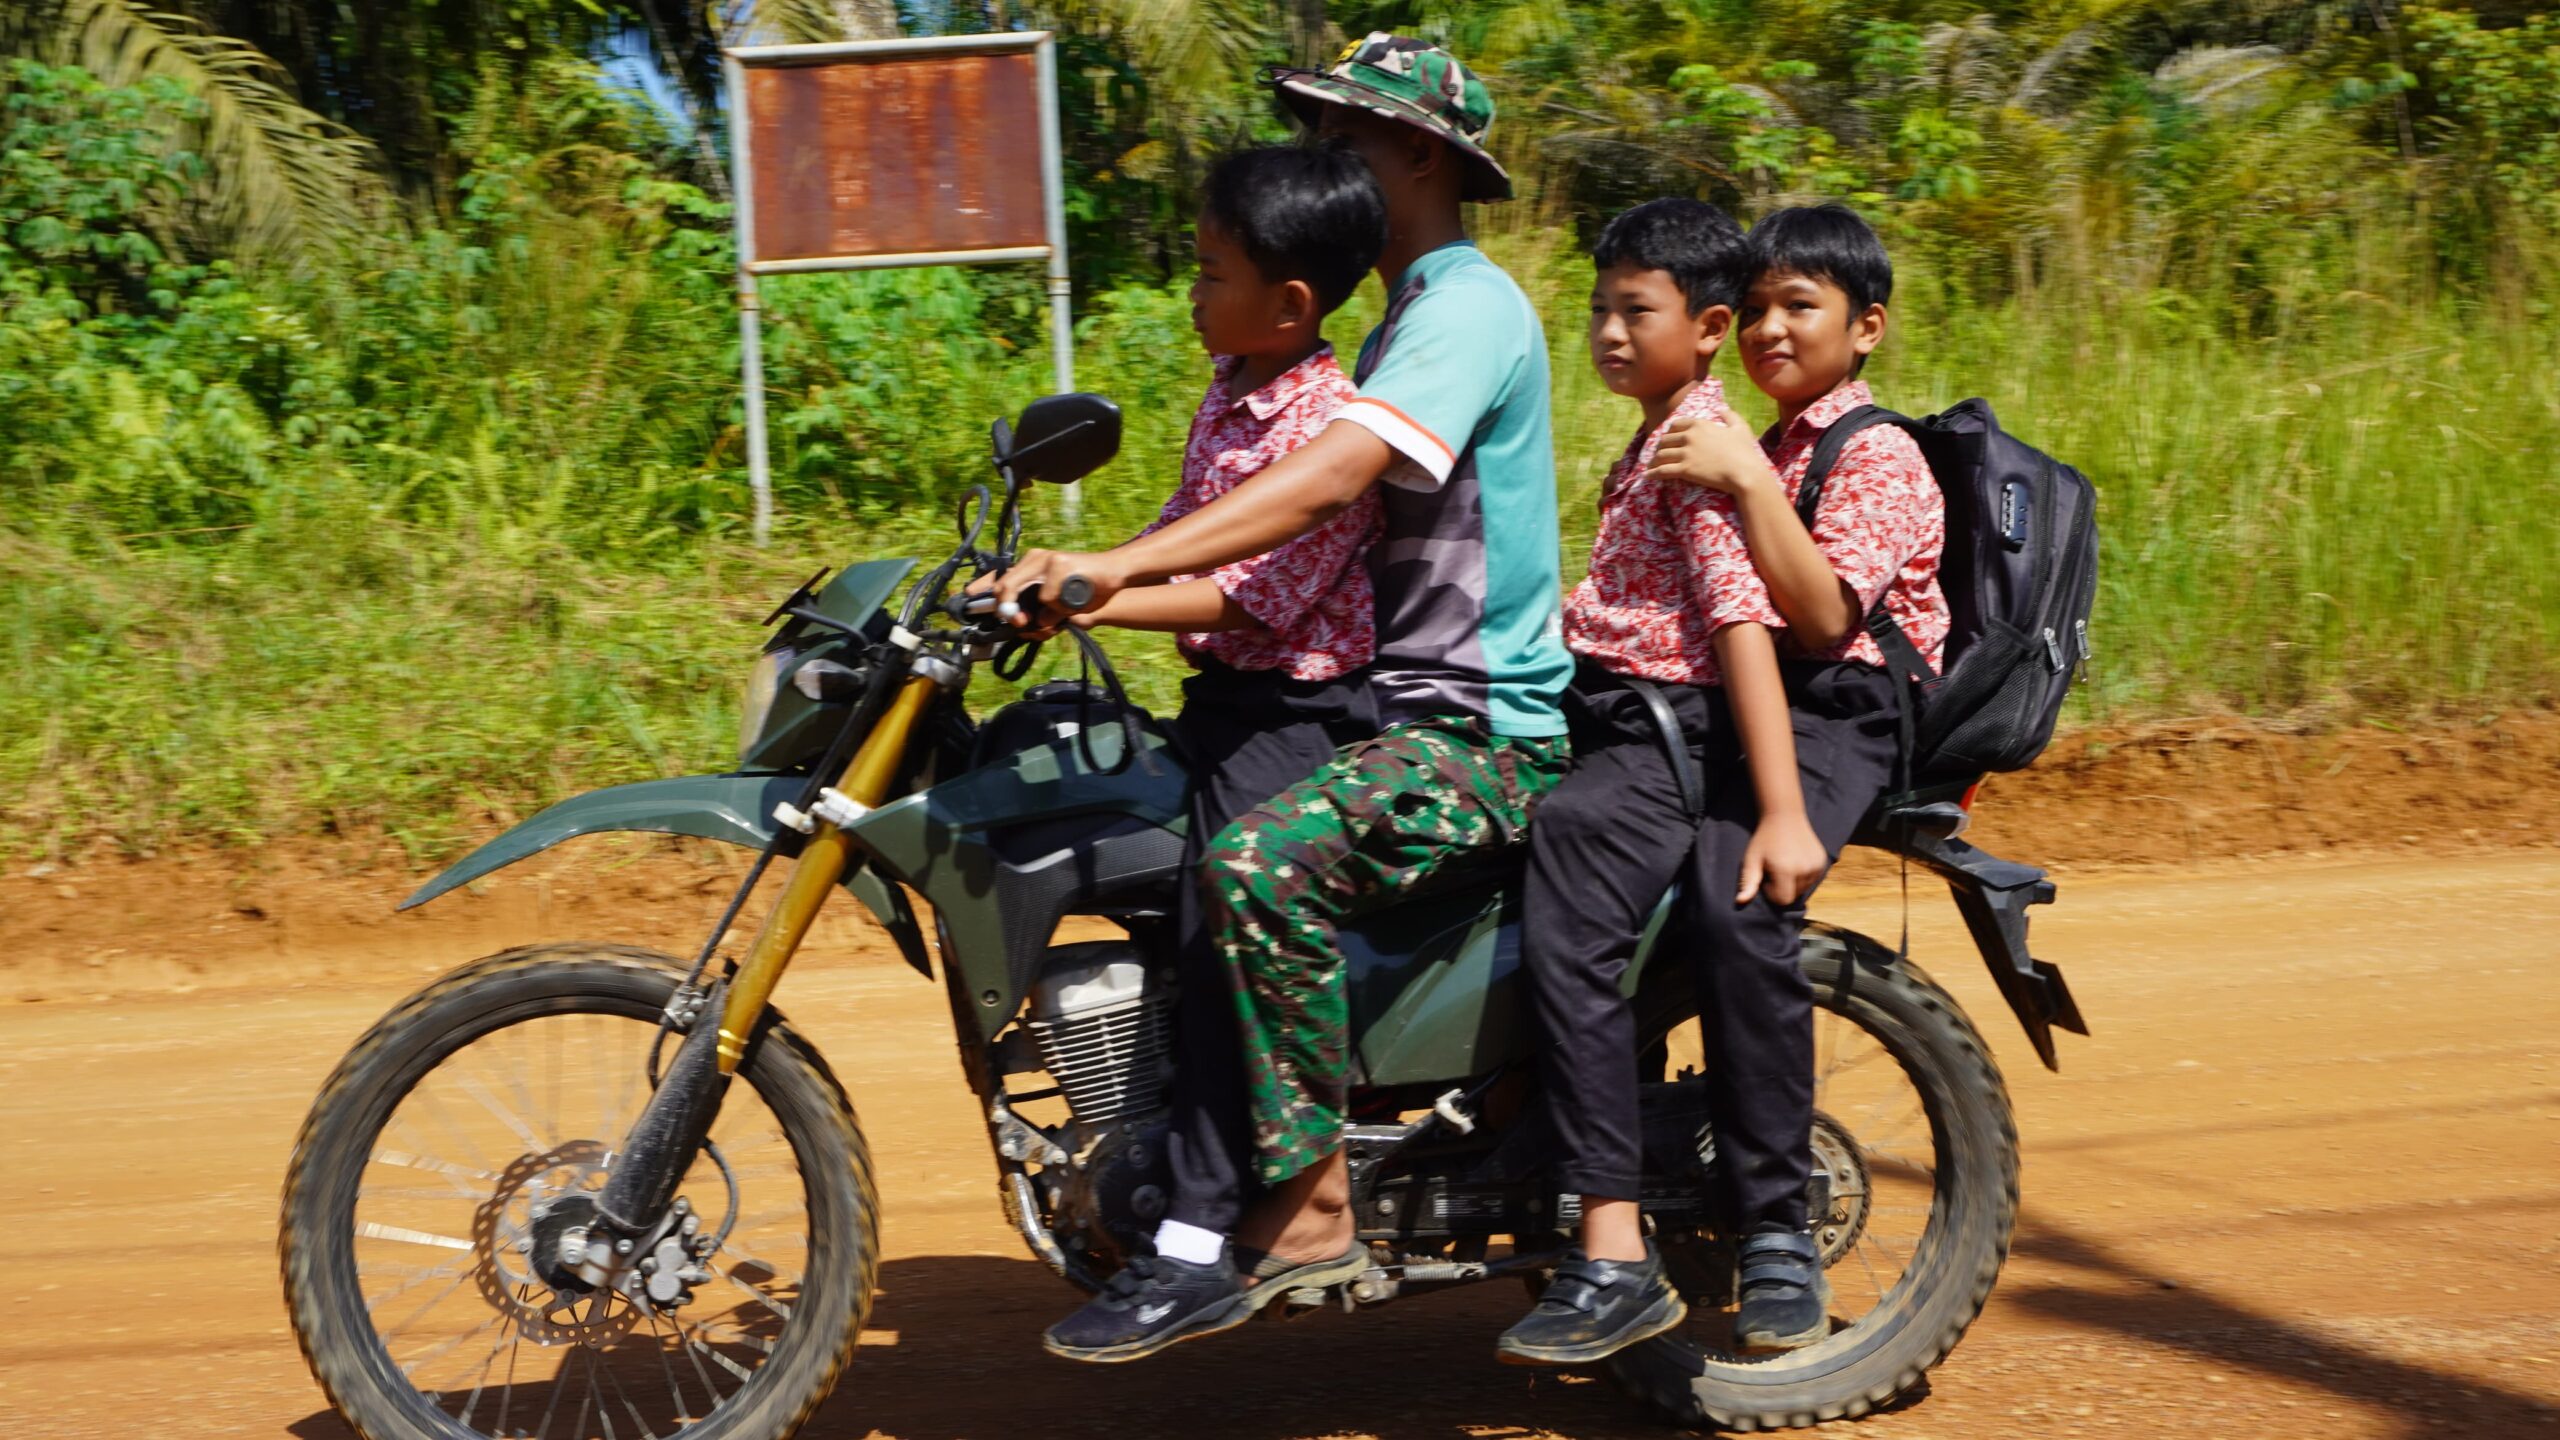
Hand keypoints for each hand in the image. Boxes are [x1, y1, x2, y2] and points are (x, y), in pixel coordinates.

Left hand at [979, 549, 1125, 628]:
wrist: (1115, 575)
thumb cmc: (1085, 591)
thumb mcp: (1056, 605)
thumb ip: (1037, 614)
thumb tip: (1021, 628)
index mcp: (1031, 566)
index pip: (999, 576)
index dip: (981, 587)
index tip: (965, 595)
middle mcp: (1035, 559)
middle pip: (1005, 586)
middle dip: (1009, 611)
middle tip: (1021, 624)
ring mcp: (1047, 560)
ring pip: (1031, 597)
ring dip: (1047, 613)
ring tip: (1064, 609)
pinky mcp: (1059, 564)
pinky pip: (1049, 598)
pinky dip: (1061, 608)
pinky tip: (1075, 600)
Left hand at [1648, 412, 1774, 498]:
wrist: (1746, 473)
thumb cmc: (1745, 452)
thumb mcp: (1740, 428)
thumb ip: (1729, 415)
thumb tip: (1722, 407)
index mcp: (1700, 424)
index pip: (1675, 425)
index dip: (1669, 432)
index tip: (1667, 439)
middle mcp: (1689, 436)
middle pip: (1664, 440)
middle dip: (1660, 447)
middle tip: (1658, 454)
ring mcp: (1685, 453)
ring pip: (1660, 455)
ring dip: (1654, 461)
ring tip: (1651, 466)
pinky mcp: (1684, 470)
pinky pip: (1662, 470)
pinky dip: (1653, 473)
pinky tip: (1647, 476)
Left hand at [1737, 811, 1829, 906]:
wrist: (1784, 816)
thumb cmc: (1764, 839)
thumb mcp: (1751, 860)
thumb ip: (1748, 882)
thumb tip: (1740, 901)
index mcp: (1786, 871)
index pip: (1782, 900)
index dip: (1772, 892)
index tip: (1766, 876)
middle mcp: (1805, 870)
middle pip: (1793, 895)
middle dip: (1782, 887)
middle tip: (1775, 868)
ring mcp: (1817, 866)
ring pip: (1804, 888)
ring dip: (1793, 882)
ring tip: (1785, 863)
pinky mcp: (1823, 861)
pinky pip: (1812, 879)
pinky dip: (1804, 875)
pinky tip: (1795, 860)